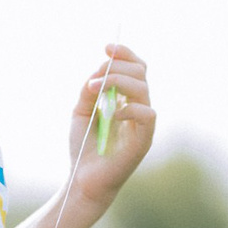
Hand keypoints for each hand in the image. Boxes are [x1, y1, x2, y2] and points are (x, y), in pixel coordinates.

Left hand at [68, 44, 156, 202]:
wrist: (83, 180)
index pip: (136, 69)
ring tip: (92, 89)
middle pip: (141, 73)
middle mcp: (138, 108)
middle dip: (118, 66)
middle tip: (94, 77)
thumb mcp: (81, 110)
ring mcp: (143, 124)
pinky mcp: (144, 140)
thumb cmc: (83, 147)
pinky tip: (109, 115)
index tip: (106, 47)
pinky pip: (146, 114)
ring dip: (115, 82)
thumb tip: (101, 69)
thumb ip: (90, 89)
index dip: (125, 54)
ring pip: (142, 88)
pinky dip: (127, 108)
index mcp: (127, 100)